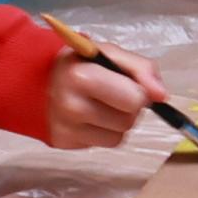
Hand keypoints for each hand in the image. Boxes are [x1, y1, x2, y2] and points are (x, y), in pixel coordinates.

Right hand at [37, 56, 153, 151]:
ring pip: (120, 136)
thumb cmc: (80, 64)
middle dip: (129, 108)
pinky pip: (104, 144)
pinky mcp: (64, 143)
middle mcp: (72, 106)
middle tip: (112, 93)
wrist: (36, 80)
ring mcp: (66, 128)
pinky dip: (104, 132)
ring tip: (101, 104)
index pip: (135, 99)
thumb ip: (142, 68)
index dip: (138, 91)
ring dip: (118, 122)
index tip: (125, 83)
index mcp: (83, 77)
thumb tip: (162, 96)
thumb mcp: (110, 53)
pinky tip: (91, 118)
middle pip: (129, 121)